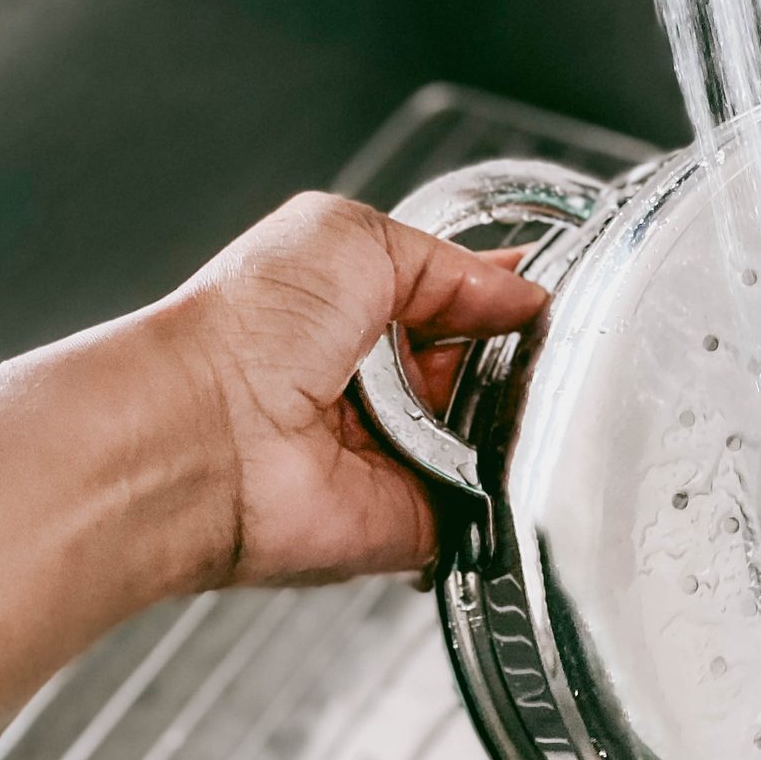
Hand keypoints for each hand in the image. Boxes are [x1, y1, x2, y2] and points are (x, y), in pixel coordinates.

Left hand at [161, 192, 544, 585]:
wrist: (200, 436)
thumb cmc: (243, 328)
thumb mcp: (349, 238)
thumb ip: (448, 262)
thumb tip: (520, 294)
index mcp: (360, 315)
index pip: (462, 304)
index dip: (511, 298)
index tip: (560, 290)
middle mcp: (379, 389)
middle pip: (494, 370)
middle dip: (525, 353)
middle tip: (539, 341)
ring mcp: (401, 457)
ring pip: (505, 435)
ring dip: (519, 411)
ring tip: (515, 390)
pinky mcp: (417, 521)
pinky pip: (495, 505)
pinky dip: (510, 480)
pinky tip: (506, 450)